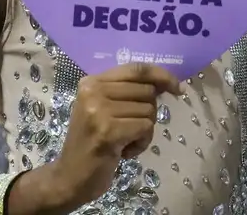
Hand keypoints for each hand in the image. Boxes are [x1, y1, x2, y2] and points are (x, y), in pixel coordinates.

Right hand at [31, 63, 179, 208]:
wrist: (69, 177)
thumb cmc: (92, 143)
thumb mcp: (104, 110)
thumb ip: (127, 93)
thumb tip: (164, 83)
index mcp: (92, 82)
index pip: (136, 69)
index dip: (161, 75)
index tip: (177, 88)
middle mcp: (93, 91)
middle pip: (146, 91)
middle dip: (147, 113)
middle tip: (127, 130)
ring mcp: (99, 111)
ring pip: (149, 111)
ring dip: (143, 132)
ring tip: (122, 142)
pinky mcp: (108, 131)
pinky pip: (146, 128)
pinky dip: (142, 143)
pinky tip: (124, 152)